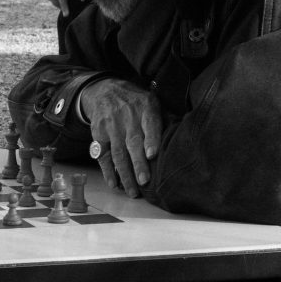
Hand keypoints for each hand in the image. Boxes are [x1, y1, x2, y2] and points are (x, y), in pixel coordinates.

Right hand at [81, 78, 162, 197]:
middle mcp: (127, 117)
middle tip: (144, 181)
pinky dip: (107, 171)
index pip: (149, 124)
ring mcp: (111, 127)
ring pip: (118, 153)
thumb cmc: (135, 102)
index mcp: (145, 107)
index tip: (152, 155)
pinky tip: (114, 184)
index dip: (151, 140)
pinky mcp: (98, 135)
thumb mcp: (151, 101)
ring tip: (132, 191)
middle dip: (138, 163)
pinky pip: (103, 155)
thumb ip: (164, 118)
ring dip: (124, 173)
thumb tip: (182, 139)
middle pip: (132, 142)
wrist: (104, 90)